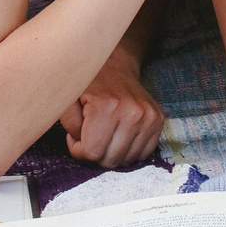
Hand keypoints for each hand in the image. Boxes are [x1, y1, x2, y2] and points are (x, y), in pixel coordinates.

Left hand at [60, 50, 164, 166]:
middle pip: (110, 160)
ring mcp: (148, 116)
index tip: (78, 133)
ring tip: (106, 133)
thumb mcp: (67, 99)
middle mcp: (132, 111)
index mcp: (107, 105)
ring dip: (113, 152)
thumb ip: (69, 126)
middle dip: (96, 151)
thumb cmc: (88, 85)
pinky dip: (129, 150)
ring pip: (126, 160)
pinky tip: (120, 135)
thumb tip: (83, 148)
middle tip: (91, 133)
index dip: (79, 148)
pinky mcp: (158, 120)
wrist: (114, 66)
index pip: (91, 153)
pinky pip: (142, 154)